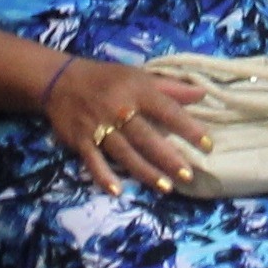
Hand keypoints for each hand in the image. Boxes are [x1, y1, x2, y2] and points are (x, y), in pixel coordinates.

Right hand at [44, 57, 209, 194]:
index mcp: (136, 91)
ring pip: (124, 152)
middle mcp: (118, 109)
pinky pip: (93, 161)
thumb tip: (202, 92)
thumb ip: (170, 87)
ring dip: (144, 171)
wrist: (60, 80)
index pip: (167, 110)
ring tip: (165, 187)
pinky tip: (117, 191)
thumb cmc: (107, 78)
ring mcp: (98, 126)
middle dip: (167, 157)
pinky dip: (104, 176)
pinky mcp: (80, 140)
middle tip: (188, 174)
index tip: (207, 145)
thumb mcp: (138, 76)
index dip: (188, 127)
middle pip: (146, 137)